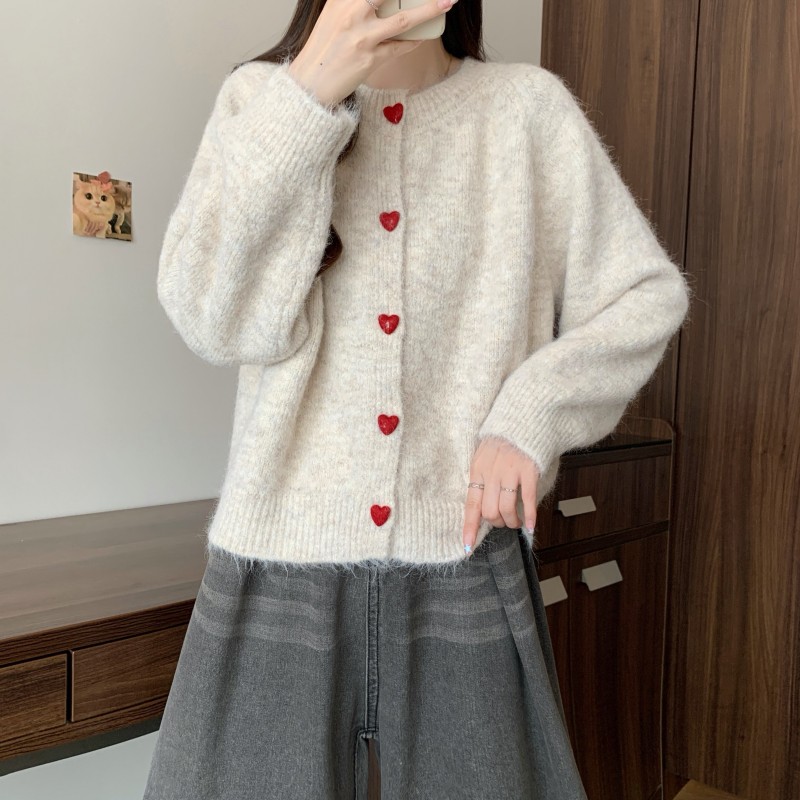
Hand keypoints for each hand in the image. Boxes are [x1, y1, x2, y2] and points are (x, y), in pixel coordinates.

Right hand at [287, 0, 458, 106]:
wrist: (311, 81)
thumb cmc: (323, 47)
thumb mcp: (333, 13)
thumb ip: (352, 1)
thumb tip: (379, 0)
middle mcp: (352, 13)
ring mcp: (363, 37)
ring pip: (403, 20)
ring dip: (430, 10)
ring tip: (448, 2)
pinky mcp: (370, 59)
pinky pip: (399, 48)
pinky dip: (413, 41)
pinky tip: (423, 35)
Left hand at [463, 436, 539, 553]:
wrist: (523, 419)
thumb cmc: (502, 441)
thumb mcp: (483, 457)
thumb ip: (482, 479)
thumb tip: (481, 507)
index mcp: (477, 470)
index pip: (470, 504)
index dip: (469, 527)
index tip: (468, 546)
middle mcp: (491, 472)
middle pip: (489, 511)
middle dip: (497, 523)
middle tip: (503, 523)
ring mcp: (510, 472)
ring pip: (506, 508)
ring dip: (511, 522)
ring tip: (516, 523)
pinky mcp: (529, 471)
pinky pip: (527, 500)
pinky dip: (529, 516)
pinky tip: (530, 526)